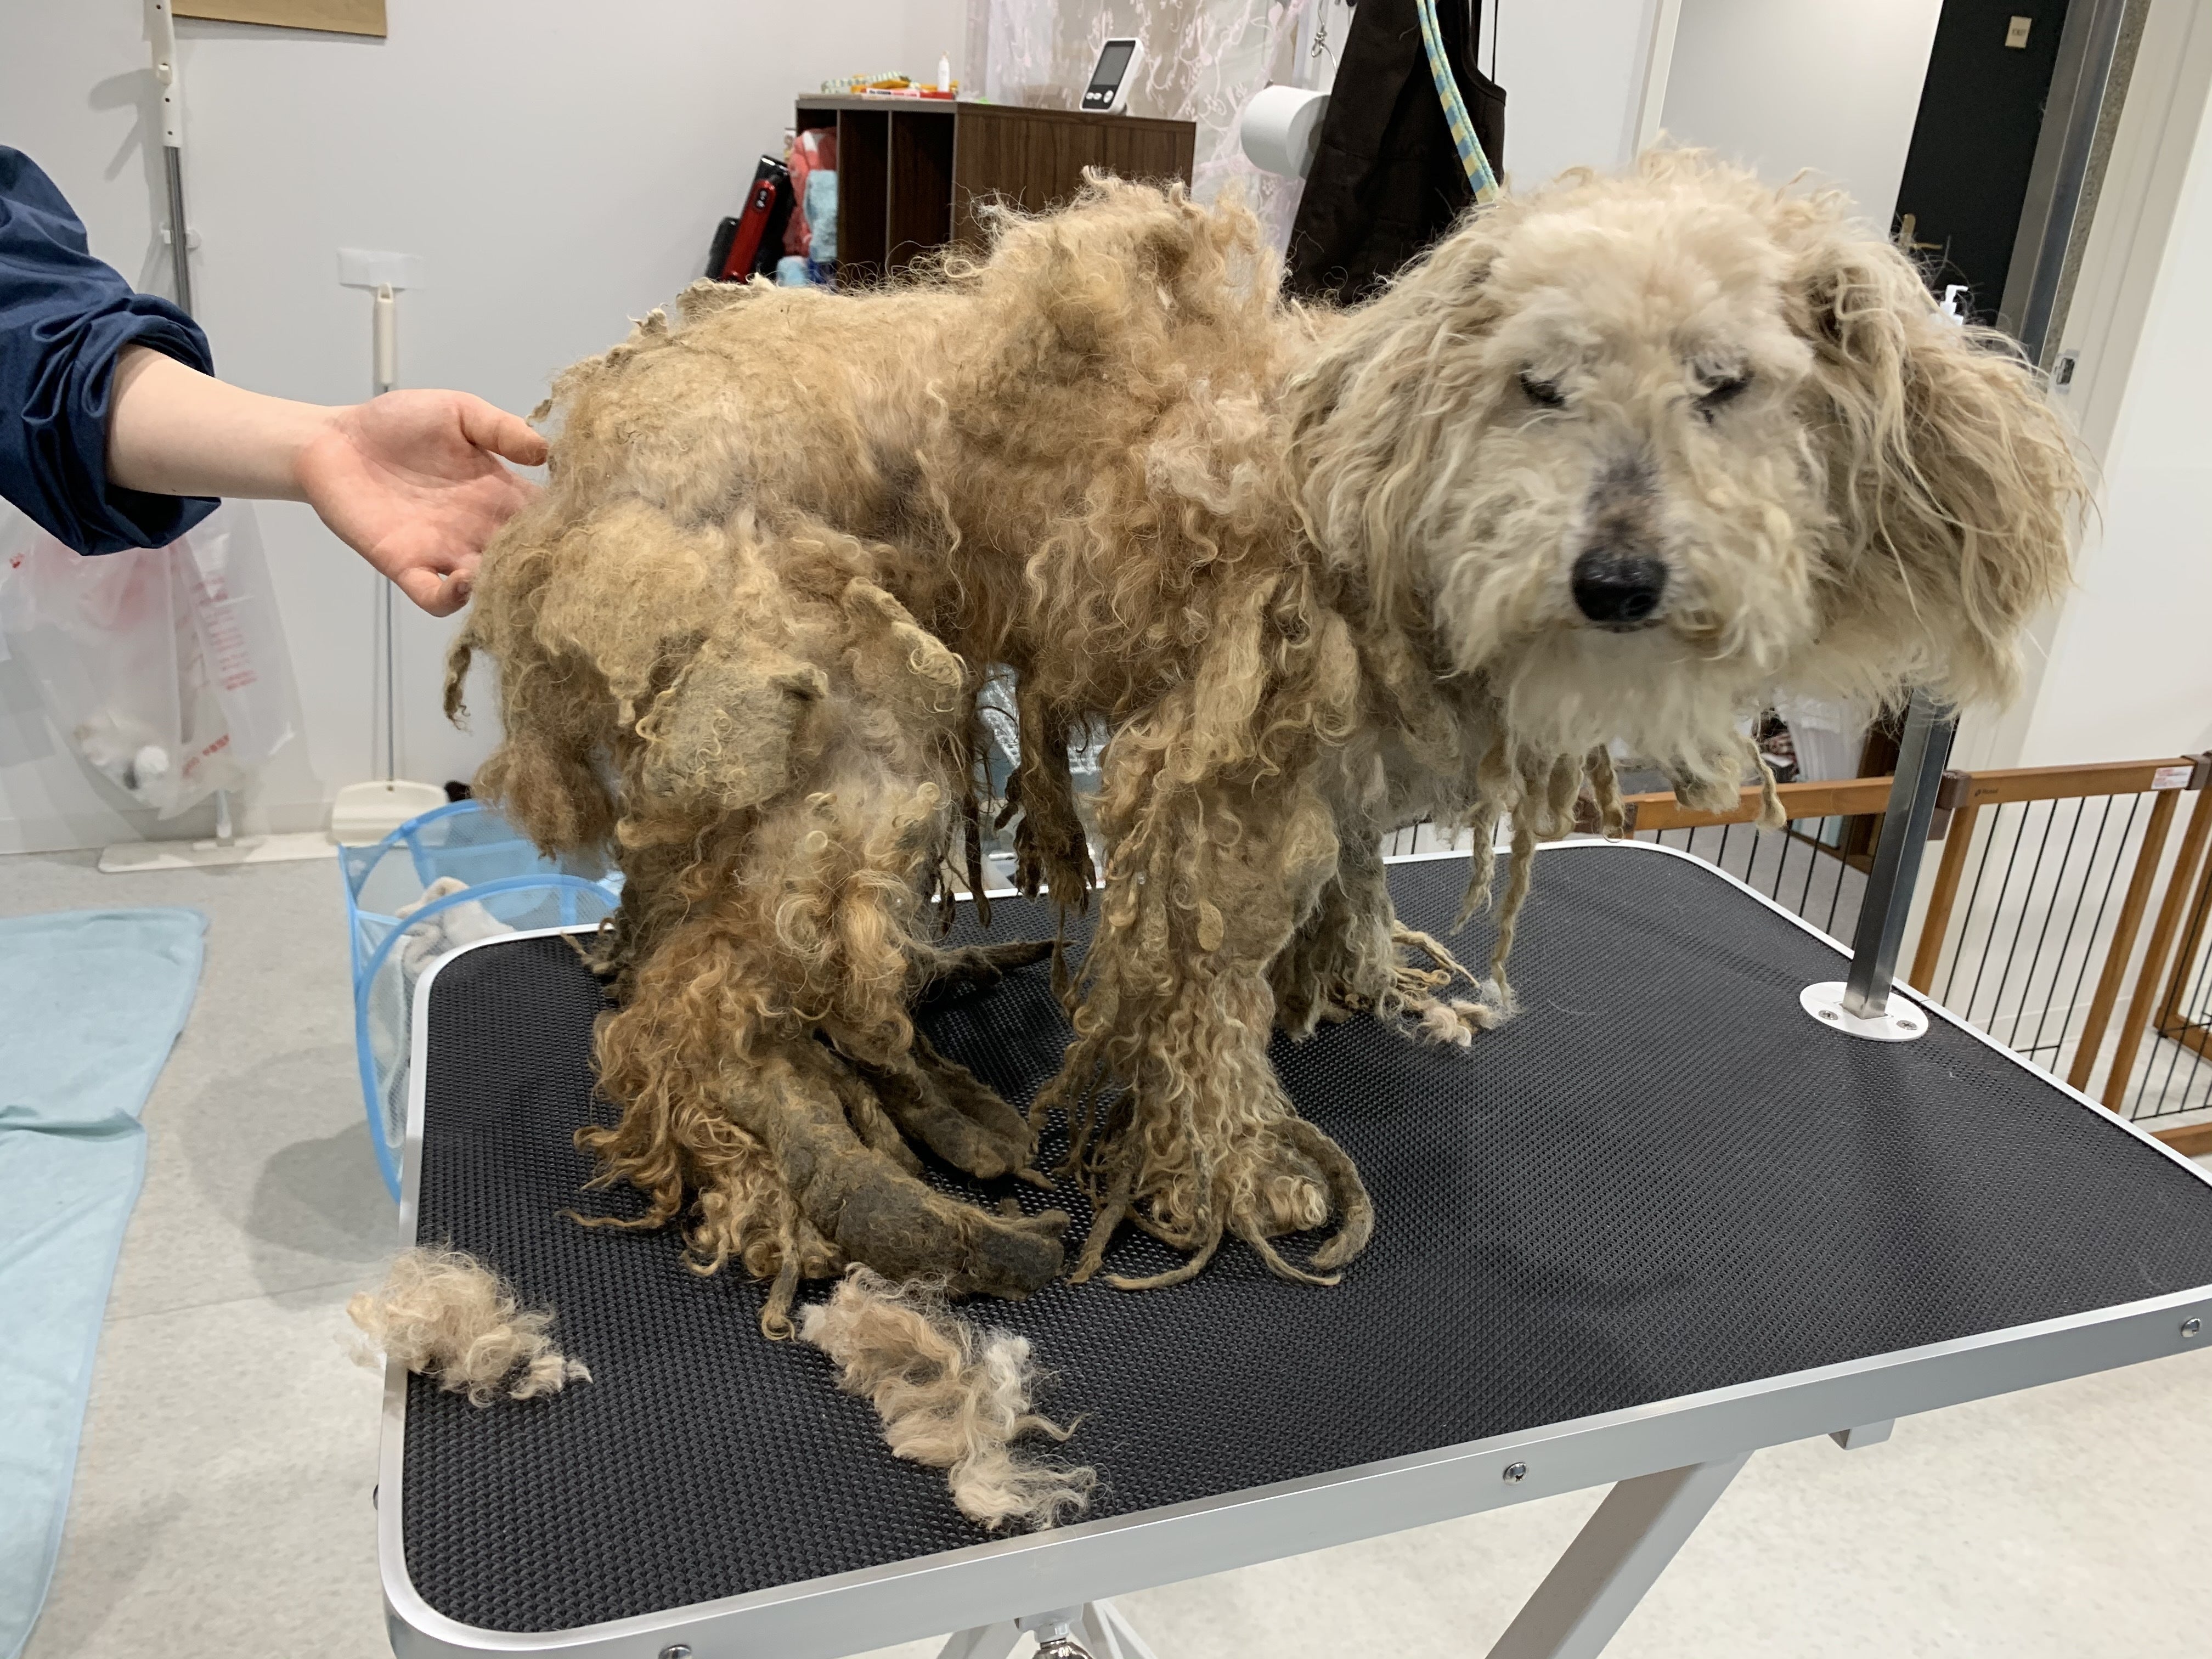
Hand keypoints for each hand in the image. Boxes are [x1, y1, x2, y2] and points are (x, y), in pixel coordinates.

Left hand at [294, 391, 547, 615]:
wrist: (334, 441)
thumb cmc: (395, 422)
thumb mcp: (457, 411)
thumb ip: (500, 429)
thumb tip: (548, 452)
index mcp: (498, 493)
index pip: (544, 517)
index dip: (565, 523)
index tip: (585, 524)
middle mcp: (479, 529)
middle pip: (524, 558)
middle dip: (542, 564)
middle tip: (558, 562)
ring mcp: (445, 552)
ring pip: (489, 585)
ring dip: (503, 585)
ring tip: (510, 570)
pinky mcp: (408, 567)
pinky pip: (438, 599)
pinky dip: (454, 599)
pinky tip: (463, 579)